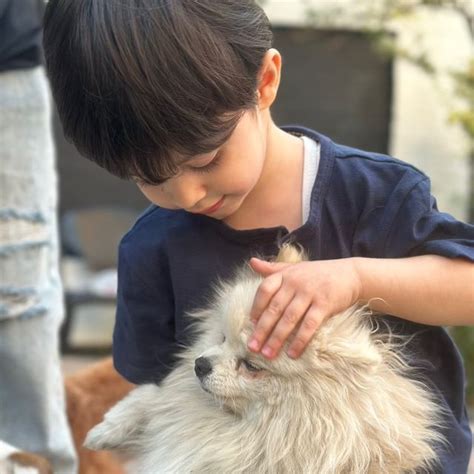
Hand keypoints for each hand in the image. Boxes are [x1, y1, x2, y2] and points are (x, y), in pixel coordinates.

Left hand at [247, 258, 361, 358]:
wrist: (350, 274)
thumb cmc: (318, 273)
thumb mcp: (295, 267)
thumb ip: (273, 268)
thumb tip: (251, 262)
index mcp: (286, 274)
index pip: (264, 290)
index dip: (256, 307)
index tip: (251, 323)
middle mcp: (295, 283)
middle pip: (274, 308)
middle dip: (262, 330)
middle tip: (252, 347)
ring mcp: (310, 293)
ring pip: (289, 319)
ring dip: (277, 338)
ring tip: (268, 354)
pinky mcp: (324, 305)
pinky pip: (309, 325)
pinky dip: (300, 340)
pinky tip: (292, 353)